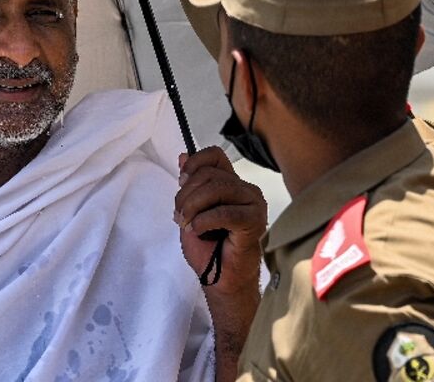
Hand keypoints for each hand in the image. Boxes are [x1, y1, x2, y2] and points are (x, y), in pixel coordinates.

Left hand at [175, 147, 266, 380]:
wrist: (218, 278)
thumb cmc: (208, 248)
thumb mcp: (190, 210)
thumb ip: (190, 184)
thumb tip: (183, 156)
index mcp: (231, 183)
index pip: (214, 155)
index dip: (194, 164)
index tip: (181, 181)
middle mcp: (245, 190)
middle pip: (210, 174)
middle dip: (186, 194)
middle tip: (179, 216)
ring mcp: (253, 204)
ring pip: (217, 188)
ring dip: (193, 207)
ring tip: (187, 225)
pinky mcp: (255, 222)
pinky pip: (225, 212)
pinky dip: (204, 221)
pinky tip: (198, 231)